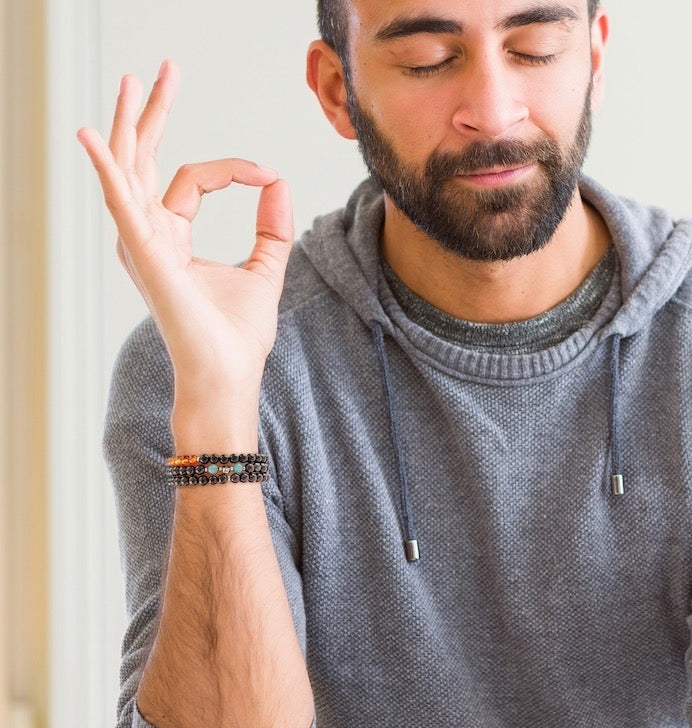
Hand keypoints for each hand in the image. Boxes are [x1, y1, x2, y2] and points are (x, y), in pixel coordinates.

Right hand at [77, 60, 293, 427]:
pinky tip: (94, 138)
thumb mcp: (265, 269)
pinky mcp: (146, 256)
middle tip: (162, 71)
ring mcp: (143, 245)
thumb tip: (278, 179)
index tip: (266, 172)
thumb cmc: (238, 336)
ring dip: (129, 124)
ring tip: (132, 81)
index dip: (232, 168)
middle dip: (151, 113)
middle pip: (144, 161)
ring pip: (129, 170)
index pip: (192, 180)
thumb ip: (272, 226)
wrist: (229, 374)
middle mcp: (150, 236)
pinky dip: (108, 170)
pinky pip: (122, 204)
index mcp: (173, 238)